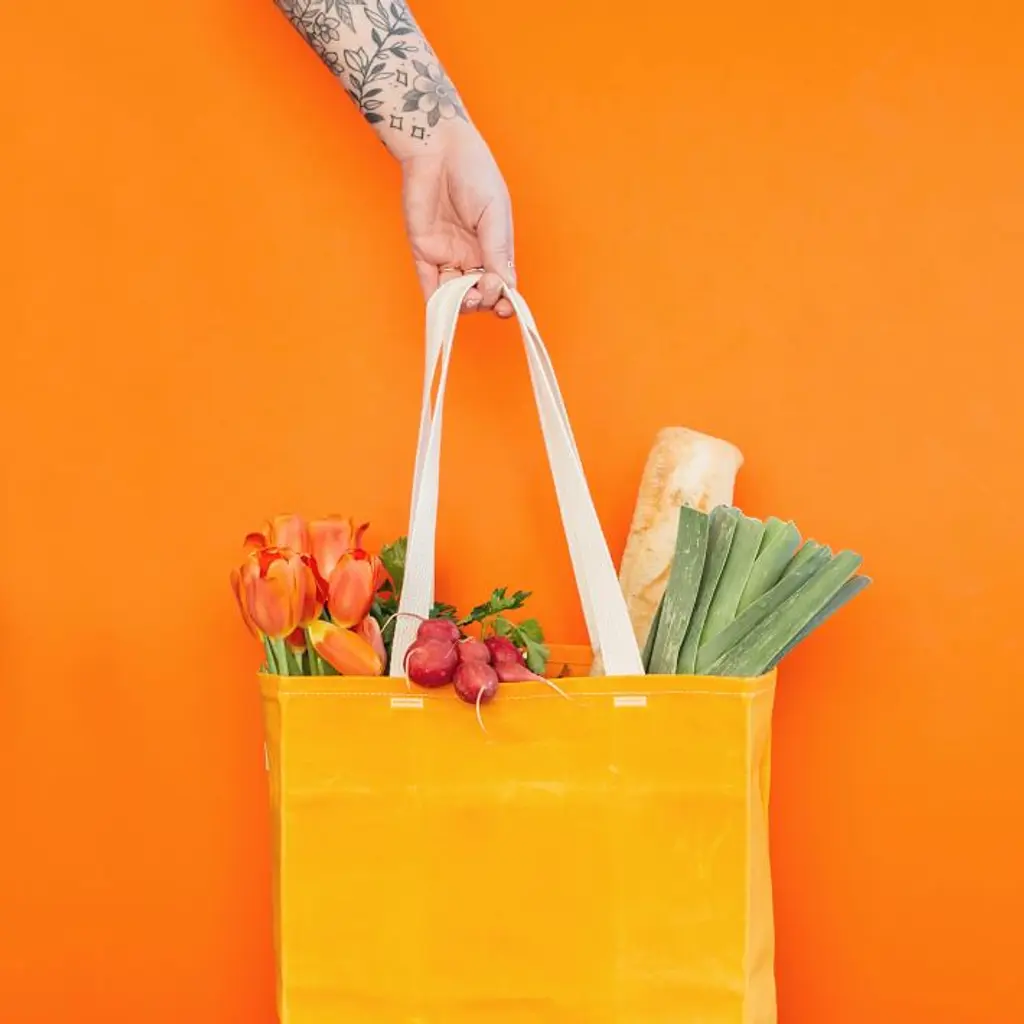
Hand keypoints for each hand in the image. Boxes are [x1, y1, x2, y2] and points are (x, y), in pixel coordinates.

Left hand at [401, 120, 515, 317]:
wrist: (438, 150)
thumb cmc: (473, 173)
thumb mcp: (494, 213)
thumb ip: (498, 250)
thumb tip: (506, 285)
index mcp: (494, 248)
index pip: (501, 284)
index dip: (503, 300)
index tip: (504, 306)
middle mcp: (472, 256)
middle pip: (479, 294)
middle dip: (484, 299)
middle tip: (484, 287)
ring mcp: (447, 256)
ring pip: (455, 296)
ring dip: (463, 305)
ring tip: (467, 296)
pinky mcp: (423, 252)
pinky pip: (429, 285)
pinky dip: (436, 303)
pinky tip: (445, 308)